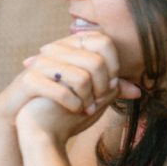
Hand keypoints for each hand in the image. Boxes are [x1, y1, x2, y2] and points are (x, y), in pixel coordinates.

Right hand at [10, 31, 132, 144]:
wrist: (28, 124)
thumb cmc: (62, 107)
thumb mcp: (91, 96)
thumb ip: (111, 90)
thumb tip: (138, 90)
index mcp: (72, 47)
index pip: (104, 41)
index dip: (114, 65)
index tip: (111, 86)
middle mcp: (55, 50)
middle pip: (96, 62)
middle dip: (102, 88)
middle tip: (97, 101)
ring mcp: (41, 64)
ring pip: (81, 77)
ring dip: (88, 99)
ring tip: (85, 108)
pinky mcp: (29, 81)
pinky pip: (62, 91)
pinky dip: (74, 105)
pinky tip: (74, 111)